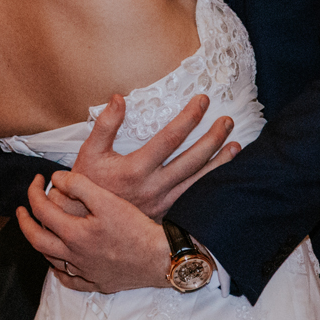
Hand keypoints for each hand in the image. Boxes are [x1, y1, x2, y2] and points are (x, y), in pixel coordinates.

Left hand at [18, 172, 173, 293]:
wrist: (160, 258)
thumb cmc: (136, 228)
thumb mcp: (107, 200)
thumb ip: (79, 186)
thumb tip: (56, 179)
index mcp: (73, 234)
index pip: (41, 210)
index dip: (34, 192)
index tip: (38, 180)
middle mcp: (74, 256)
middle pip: (36, 239)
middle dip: (25, 221)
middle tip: (22, 209)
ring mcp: (84, 272)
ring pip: (50, 260)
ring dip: (40, 242)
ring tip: (39, 229)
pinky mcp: (97, 282)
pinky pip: (70, 281)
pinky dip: (59, 271)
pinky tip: (59, 265)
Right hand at [71, 93, 239, 219]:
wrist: (84, 221)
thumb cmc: (87, 183)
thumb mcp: (89, 151)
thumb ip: (105, 124)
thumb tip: (119, 98)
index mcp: (135, 169)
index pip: (170, 139)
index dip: (189, 118)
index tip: (202, 101)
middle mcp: (153, 188)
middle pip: (192, 160)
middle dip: (213, 138)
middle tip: (227, 121)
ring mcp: (162, 203)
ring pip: (198, 182)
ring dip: (219, 164)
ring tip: (236, 147)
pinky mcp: (165, 213)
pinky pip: (193, 198)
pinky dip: (210, 186)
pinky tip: (222, 176)